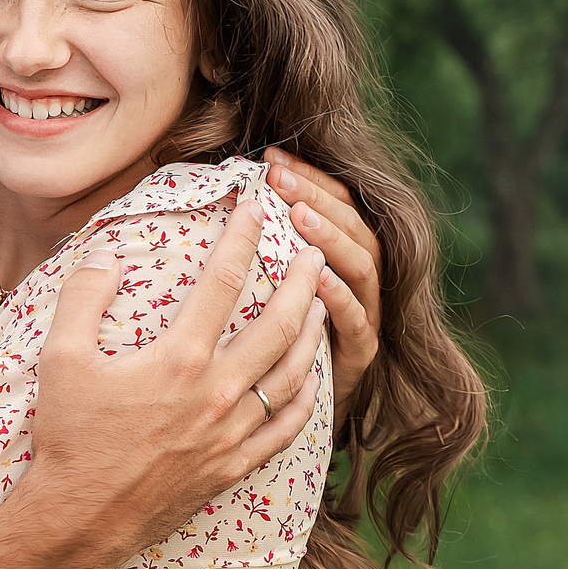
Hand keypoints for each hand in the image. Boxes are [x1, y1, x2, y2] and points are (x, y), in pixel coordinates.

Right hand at [28, 194, 326, 562]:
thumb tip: (106, 253)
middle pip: (278, 324)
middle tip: (315, 251)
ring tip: (321, 305)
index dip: (241, 234)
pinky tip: (312, 379)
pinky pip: (286, 429)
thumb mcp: (59, 357)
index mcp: (179, 358)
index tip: (251, 205)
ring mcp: (231, 433)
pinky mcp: (234, 466)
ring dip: (313, 334)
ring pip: (293, 374)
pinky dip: (306, 398)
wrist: (80, 518)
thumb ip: (83, 296)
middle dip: (302, 281)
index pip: (223, 279)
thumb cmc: (68, 436)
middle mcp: (217, 392)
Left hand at [262, 146, 380, 401]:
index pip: (334, 202)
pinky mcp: (358, 358)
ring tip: (299, 216)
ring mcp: (362, 319)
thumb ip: (240, 240)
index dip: (309, 177)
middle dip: (319, 197)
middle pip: (352, 227)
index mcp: (332, 258)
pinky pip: (358, 323)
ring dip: (332, 238)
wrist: (270, 411)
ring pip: (363, 268)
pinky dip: (341, 298)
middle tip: (280, 178)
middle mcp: (355, 283)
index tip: (271, 157)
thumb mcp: (247, 282)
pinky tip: (317, 279)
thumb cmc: (247, 342)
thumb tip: (204, 190)